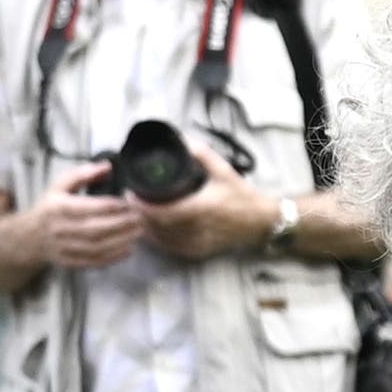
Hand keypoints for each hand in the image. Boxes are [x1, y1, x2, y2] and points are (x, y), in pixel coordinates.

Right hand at [30, 179, 152, 272]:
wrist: (30, 237)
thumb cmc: (50, 207)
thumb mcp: (60, 186)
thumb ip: (82, 174)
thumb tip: (107, 166)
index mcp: (56, 207)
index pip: (84, 207)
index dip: (108, 206)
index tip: (126, 203)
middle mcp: (59, 229)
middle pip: (93, 229)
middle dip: (119, 224)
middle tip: (138, 218)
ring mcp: (64, 248)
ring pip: (95, 247)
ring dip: (120, 241)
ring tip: (138, 232)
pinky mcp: (69, 262)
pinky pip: (93, 262)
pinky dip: (113, 258)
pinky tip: (128, 249)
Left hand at [138, 149, 272, 258]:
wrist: (261, 222)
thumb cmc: (242, 196)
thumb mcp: (224, 170)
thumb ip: (202, 154)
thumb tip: (182, 140)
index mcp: (202, 207)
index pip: (162, 211)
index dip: (142, 205)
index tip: (131, 193)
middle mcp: (198, 228)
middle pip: (156, 226)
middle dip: (139, 214)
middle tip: (130, 200)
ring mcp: (197, 243)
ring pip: (161, 239)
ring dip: (145, 226)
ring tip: (136, 213)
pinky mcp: (198, 251)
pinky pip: (170, 248)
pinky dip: (157, 239)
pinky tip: (150, 229)